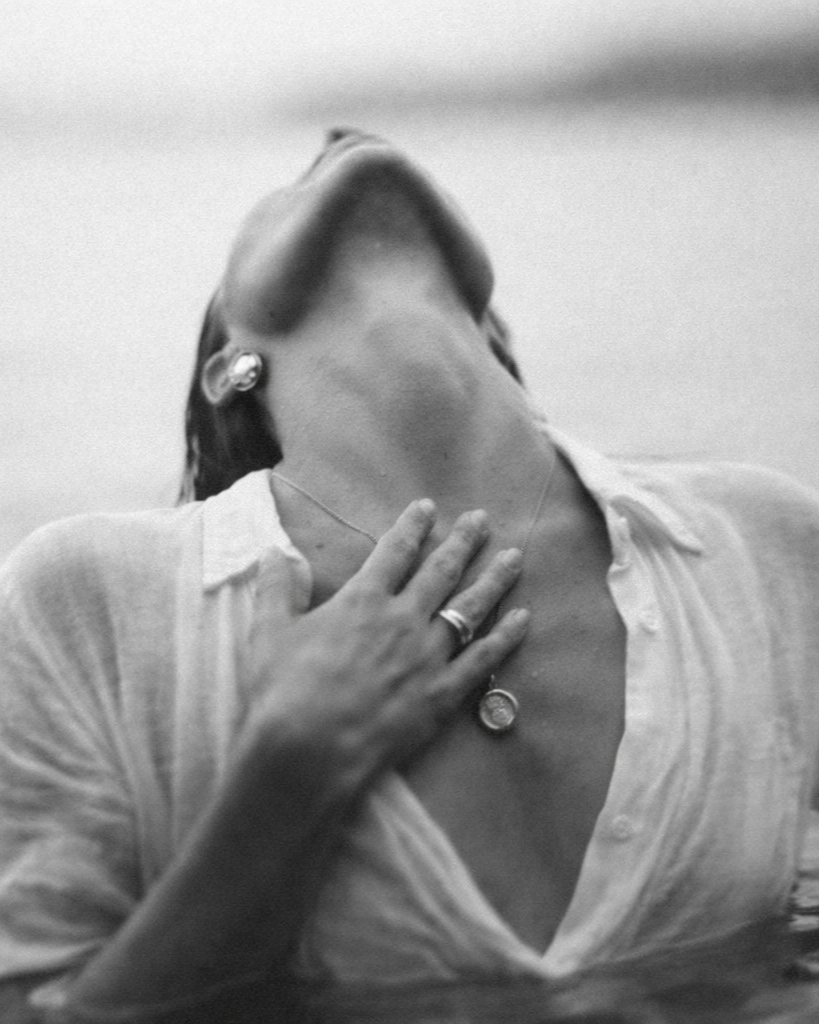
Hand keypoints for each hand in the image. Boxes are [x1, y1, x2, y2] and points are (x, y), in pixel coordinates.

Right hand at [239, 499, 528, 802]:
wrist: (307, 752)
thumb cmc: (282, 691)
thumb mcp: (268, 631)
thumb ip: (276, 587)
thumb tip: (274, 551)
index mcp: (362, 600)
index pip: (394, 551)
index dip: (412, 526)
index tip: (428, 508)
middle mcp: (402, 620)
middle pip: (441, 571)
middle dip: (463, 542)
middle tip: (482, 520)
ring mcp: (428, 657)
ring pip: (470, 608)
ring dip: (494, 579)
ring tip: (514, 557)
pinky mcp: (443, 694)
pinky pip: (483, 660)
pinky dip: (505, 637)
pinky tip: (523, 618)